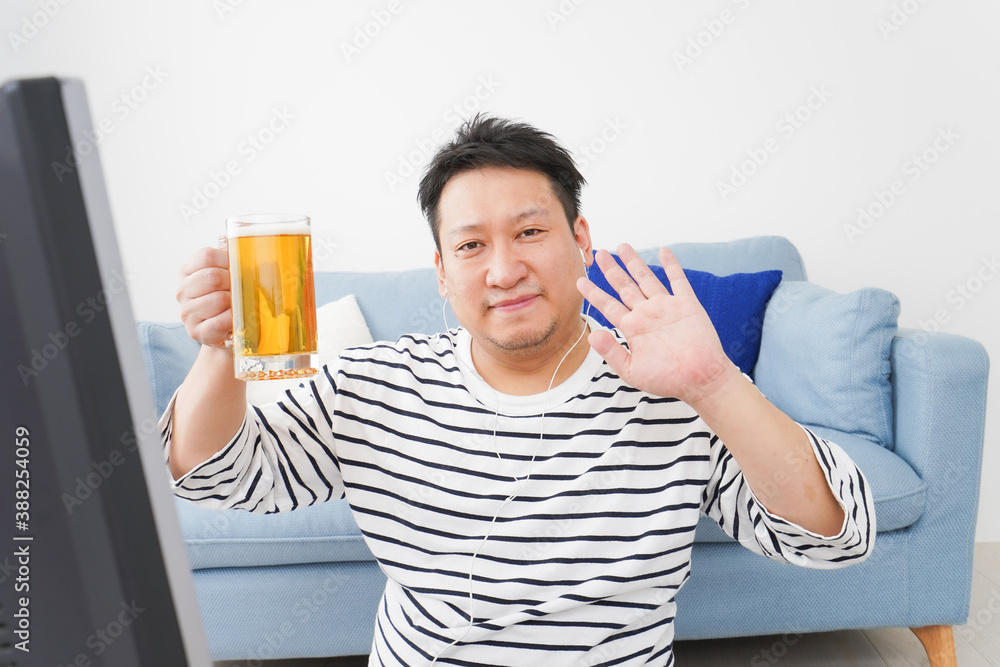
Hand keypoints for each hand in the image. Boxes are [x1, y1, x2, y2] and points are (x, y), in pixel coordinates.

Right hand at [176, 245, 232, 348]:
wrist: (225, 331)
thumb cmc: (228, 298)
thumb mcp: (227, 275)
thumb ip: (231, 258)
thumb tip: (242, 240)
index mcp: (187, 271)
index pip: (206, 256)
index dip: (228, 260)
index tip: (238, 268)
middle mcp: (182, 291)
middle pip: (212, 277)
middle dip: (234, 282)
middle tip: (243, 288)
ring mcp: (187, 312)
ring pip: (217, 300)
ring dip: (236, 301)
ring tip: (240, 304)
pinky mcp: (196, 332)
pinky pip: (220, 321)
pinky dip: (234, 318)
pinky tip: (237, 317)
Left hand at [577, 243, 738, 405]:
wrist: (700, 380)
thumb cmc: (668, 379)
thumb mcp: (632, 371)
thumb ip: (612, 352)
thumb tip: (592, 335)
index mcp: (633, 329)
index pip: (609, 306)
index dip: (594, 293)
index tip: (580, 282)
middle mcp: (647, 314)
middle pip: (624, 286)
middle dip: (611, 270)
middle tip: (599, 253)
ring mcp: (666, 307)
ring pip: (646, 278)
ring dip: (635, 262)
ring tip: (622, 246)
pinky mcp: (687, 305)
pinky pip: (678, 280)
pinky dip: (671, 265)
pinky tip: (663, 251)